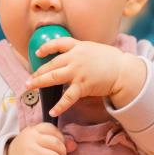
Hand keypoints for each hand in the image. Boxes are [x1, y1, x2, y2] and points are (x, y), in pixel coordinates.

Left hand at [26, 37, 146, 116]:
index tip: (38, 53)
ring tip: (29, 88)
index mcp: (78, 47)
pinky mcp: (82, 85)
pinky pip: (67, 97)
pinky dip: (59, 105)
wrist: (124, 71)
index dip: (46, 48)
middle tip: (28, 79)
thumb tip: (73, 54)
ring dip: (39, 82)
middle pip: (51, 64)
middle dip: (38, 72)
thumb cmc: (112, 60)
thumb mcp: (94, 49)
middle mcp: (75, 58)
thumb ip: (81, 51)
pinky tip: (51, 111)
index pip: (58, 43)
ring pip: (53, 77)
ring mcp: (77, 72)